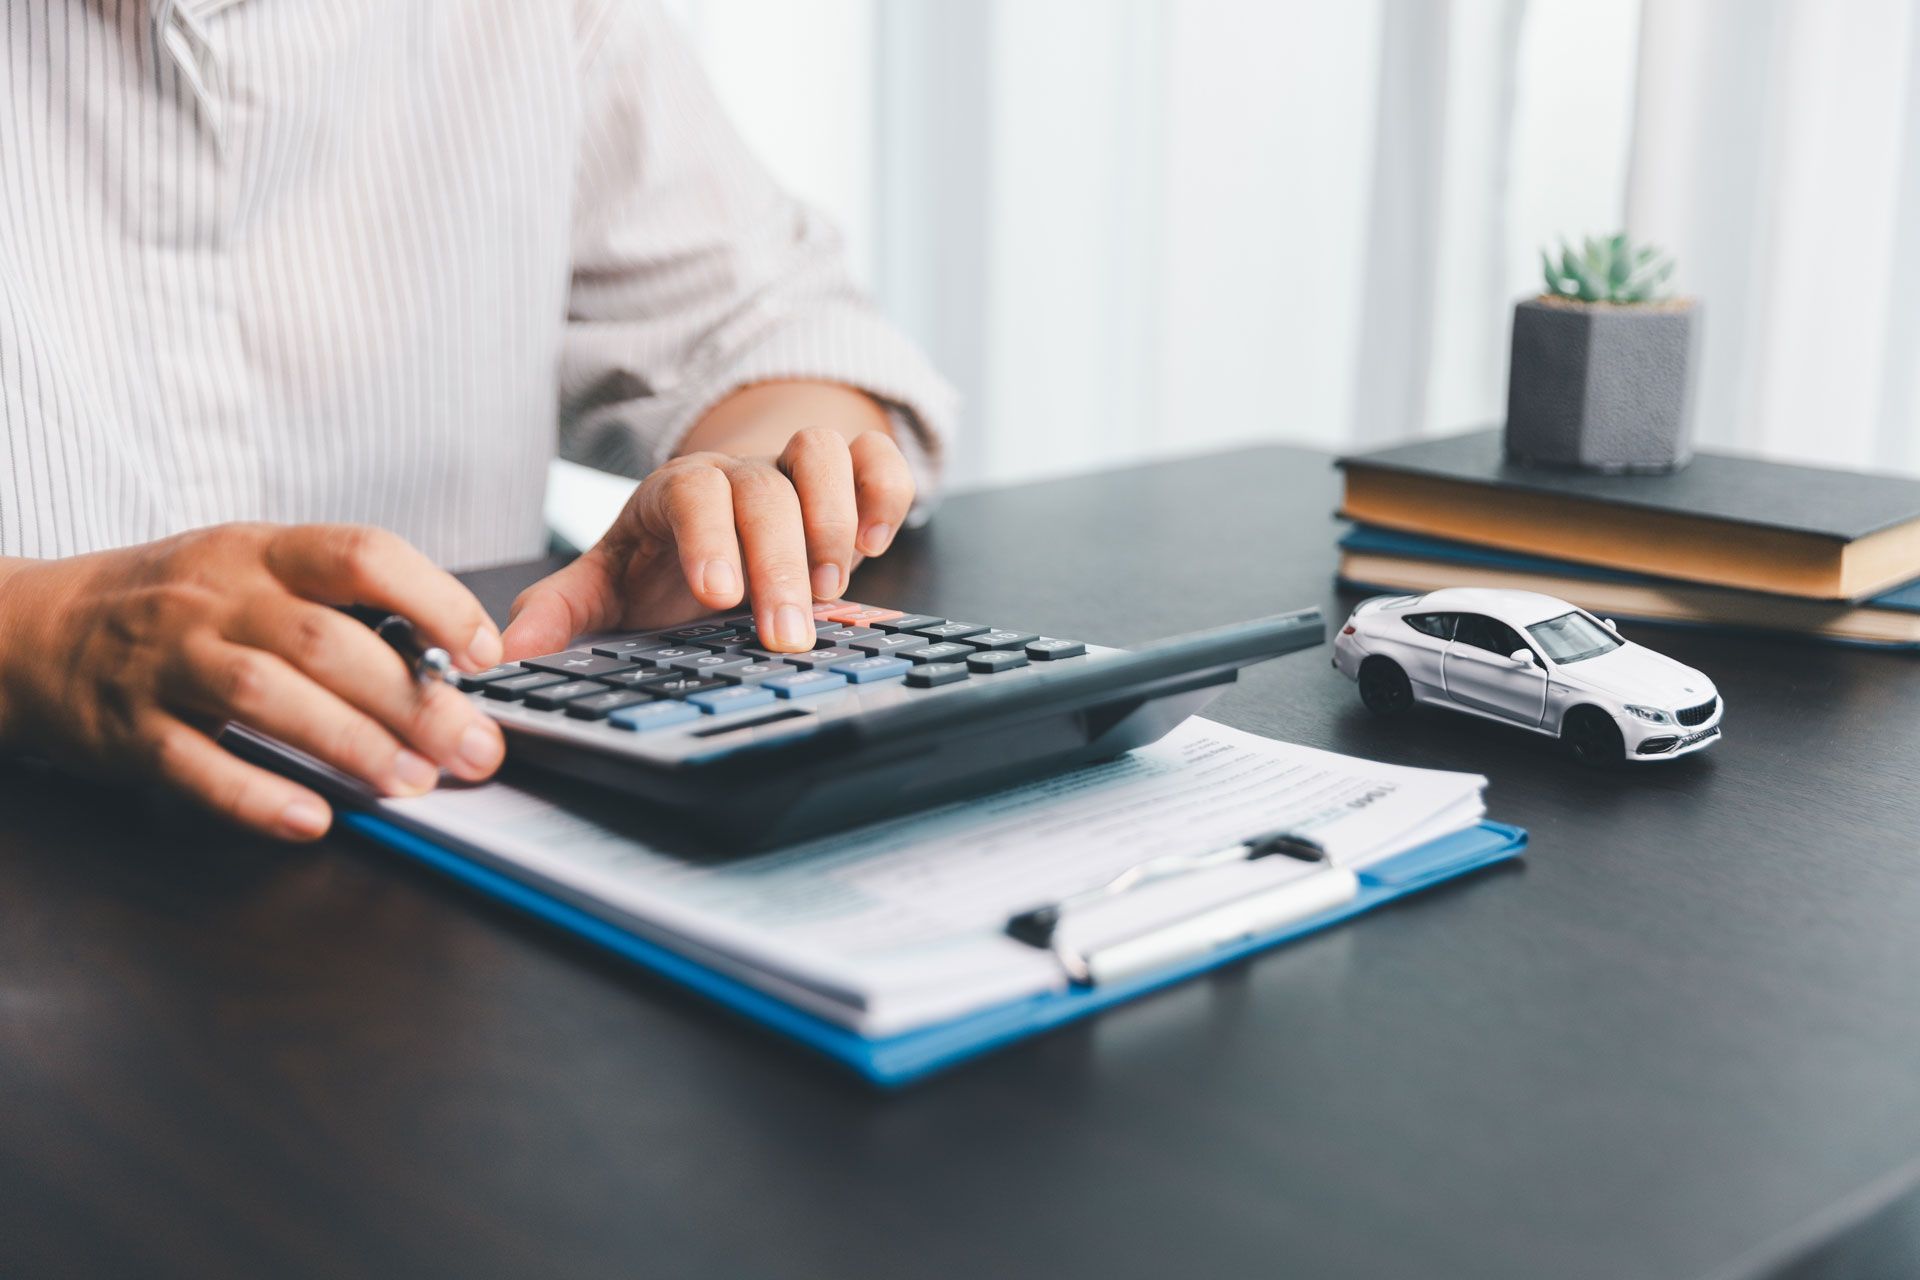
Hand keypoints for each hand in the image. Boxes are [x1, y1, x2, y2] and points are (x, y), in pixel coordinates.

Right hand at [0, 524, 507, 841]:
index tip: (485, 653)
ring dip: (350, 743)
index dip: (435, 601)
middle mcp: (215, 599)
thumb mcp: (253, 569)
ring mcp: (166, 662)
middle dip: (411, 699)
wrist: (34, 629)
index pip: (361, 554)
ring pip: (265, 696)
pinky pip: (194, 765)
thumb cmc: (175, 603)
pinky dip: (257, 797)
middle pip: (324, 640)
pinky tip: (313, 820)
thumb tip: (452, 654)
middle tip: (473, 747)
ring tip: (412, 783)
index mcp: (261, 552)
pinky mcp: (127, 729)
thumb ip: (340, 602)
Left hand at [503, 424, 913, 657]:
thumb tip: (510, 649)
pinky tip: (873, 544)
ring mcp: (796, 469)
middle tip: (784, 635)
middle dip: (780, 564)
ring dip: (833, 520)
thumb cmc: (668, 560)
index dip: (710, 538)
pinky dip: (886, 493)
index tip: (718, 595)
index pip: (693, 495)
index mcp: (677, 493)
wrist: (725, 517)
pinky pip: (878, 458)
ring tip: (829, 589)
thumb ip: (563, 613)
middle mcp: (740, 472)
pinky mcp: (849, 477)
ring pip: (823, 452)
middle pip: (765, 489)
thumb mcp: (609, 586)